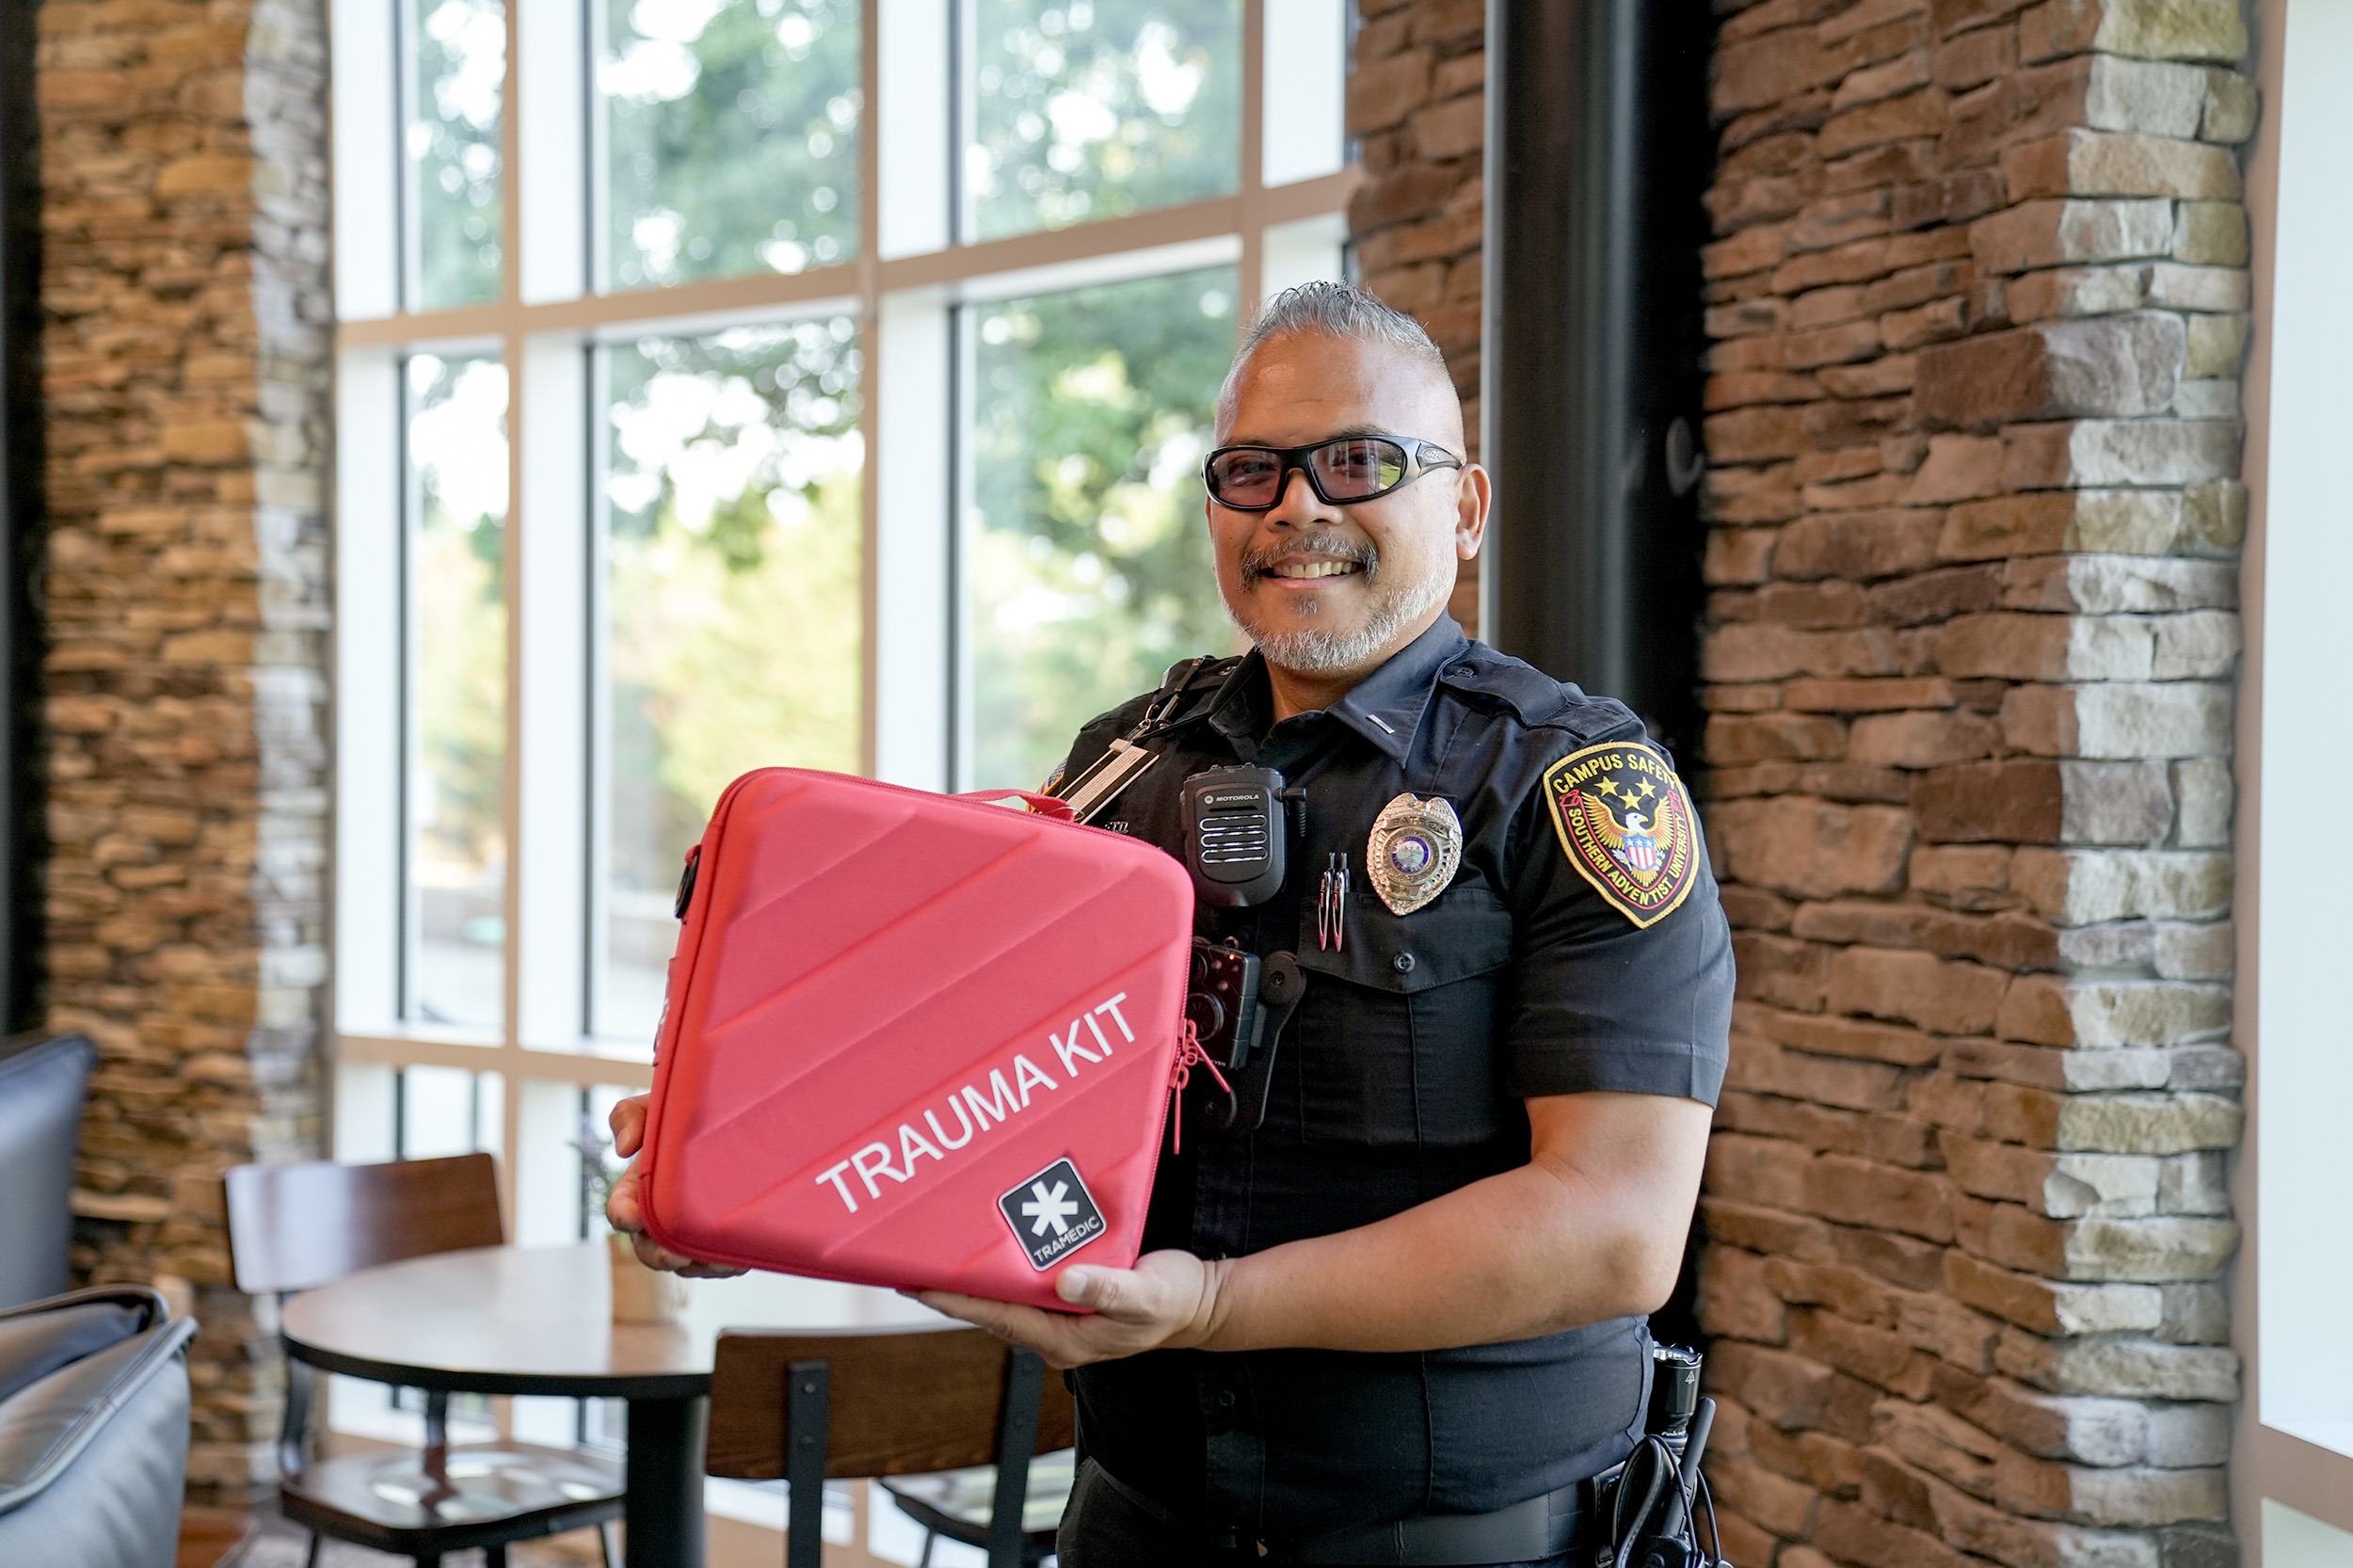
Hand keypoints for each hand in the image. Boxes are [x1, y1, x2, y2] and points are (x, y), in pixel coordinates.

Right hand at [605, 1095, 745, 1278]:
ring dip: (697, 1264)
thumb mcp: (655, 1107)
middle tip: (676, 1254)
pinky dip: (725, 1265)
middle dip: (658, 1256)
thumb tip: (624, 1148)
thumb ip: (631, 1116)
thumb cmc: (685, 1113)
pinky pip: (719, 1264)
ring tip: (715, 1259)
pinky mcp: (719, 1243)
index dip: (623, 1216)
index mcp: (637, 1191)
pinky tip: (737, 1257)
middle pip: (649, 1250)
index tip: (633, 1216)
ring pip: (686, 1264)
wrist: (733, 1117)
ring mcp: (689, 1234)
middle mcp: (660, 1219)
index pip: (621, 1211)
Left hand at [917, 1250, 1229, 1369]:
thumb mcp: (1147, 1294)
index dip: (959, 1303)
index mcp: (1065, 1339)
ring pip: (1004, 1298)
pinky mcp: (1067, 1298)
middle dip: (953, 1290)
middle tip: (910, 1264)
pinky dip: (1001, 1267)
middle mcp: (1054, 1332)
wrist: (1198, 1303)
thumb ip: (1109, 1288)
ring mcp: (1059, 1317)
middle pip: (991, 1311)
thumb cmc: (1174, 1301)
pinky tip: (984, 1247)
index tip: (921, 1288)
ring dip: (973, 1278)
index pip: (1000, 1319)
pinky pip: (1024, 1285)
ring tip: (934, 1253)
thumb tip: (1067, 1279)